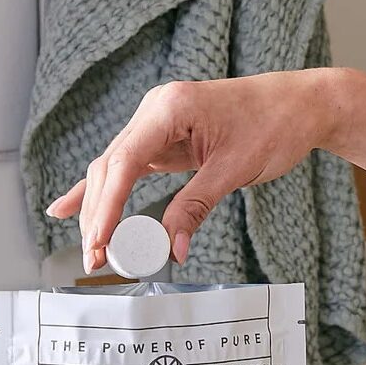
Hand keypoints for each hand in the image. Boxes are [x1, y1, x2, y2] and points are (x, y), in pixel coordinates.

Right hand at [46, 69, 339, 272]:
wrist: (299, 104)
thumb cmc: (274, 125)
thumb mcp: (235, 169)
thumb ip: (197, 206)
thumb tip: (172, 248)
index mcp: (170, 108)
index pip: (124, 163)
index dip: (106, 206)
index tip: (99, 242)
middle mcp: (155, 111)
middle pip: (109, 168)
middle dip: (97, 216)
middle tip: (95, 259)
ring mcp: (155, 125)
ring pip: (112, 171)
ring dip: (98, 211)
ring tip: (92, 251)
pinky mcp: (162, 140)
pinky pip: (124, 169)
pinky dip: (100, 192)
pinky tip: (66, 208)